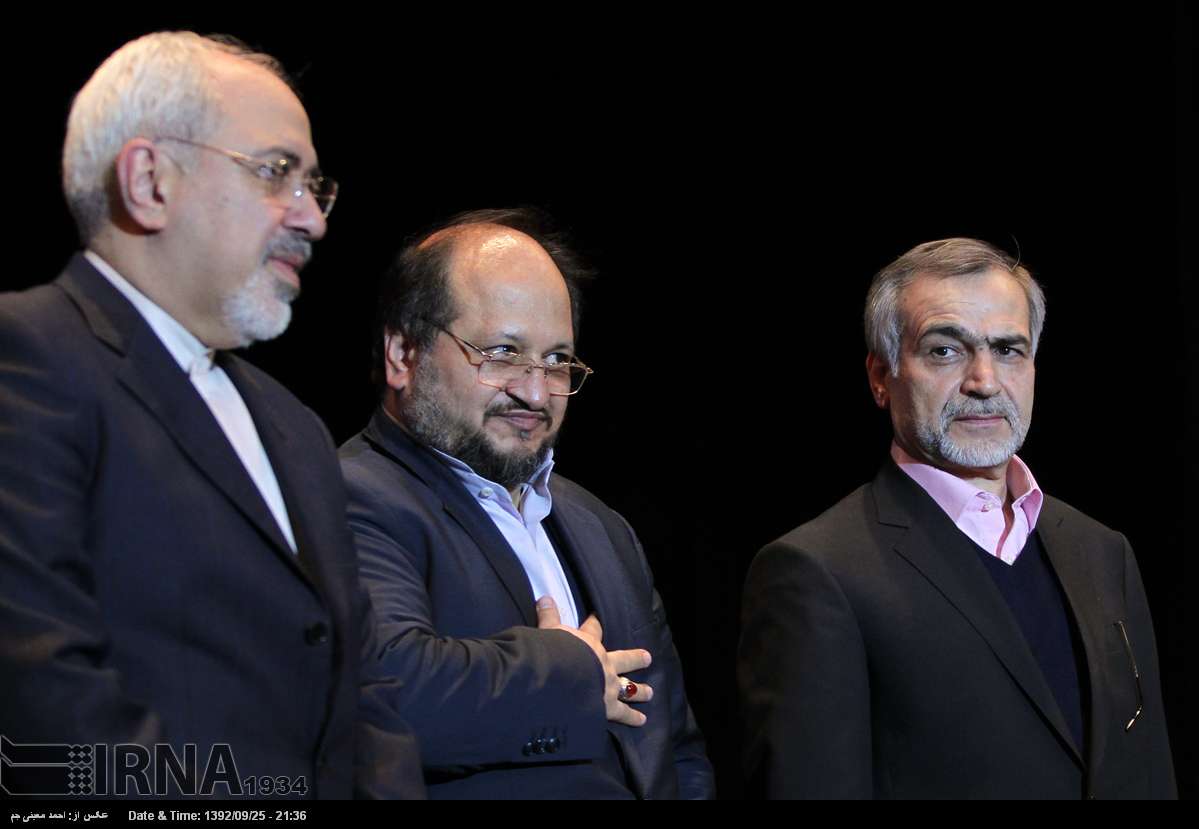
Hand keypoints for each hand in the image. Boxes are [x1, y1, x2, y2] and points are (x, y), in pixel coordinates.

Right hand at [536, 596, 652, 725]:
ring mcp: (608, 686)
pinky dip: (632, 717)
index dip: (594, 623)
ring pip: (629, 688)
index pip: (593, 630)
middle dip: (635, 658)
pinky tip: (641, 721)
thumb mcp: (548, 632)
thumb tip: (545, 597)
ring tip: (650, 693)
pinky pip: (623, 714)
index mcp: (588, 645)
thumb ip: (548, 616)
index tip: (596, 617)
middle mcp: (604, 664)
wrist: (559, 681)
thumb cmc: (552, 653)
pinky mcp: (607, 708)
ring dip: (640, 690)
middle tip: (647, 658)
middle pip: (624, 660)